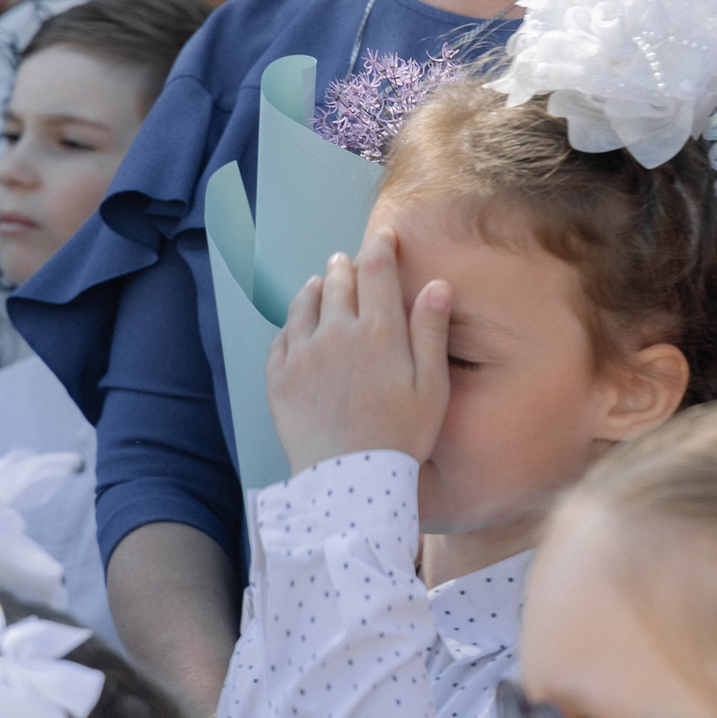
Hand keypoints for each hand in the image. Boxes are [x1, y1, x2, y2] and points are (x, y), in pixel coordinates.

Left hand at [265, 227, 451, 473]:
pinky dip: (292, 322)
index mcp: (378, 330)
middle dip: (346, 265)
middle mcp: (336, 332)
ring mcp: (302, 354)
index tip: (383, 235)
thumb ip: (430, 330)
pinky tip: (298, 323)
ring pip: (305, 302)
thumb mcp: (432, 384)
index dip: (381, 247)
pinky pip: (282, 336)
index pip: (377, 271)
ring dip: (316, 287)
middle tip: (349, 260)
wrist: (350, 482)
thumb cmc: (401, 435)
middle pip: (338, 281)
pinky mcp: (279, 377)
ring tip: (321, 283)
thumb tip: (437, 285)